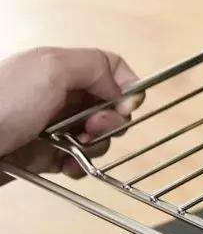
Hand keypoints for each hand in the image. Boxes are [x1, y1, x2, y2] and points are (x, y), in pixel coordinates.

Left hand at [0, 47, 140, 180]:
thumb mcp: (51, 67)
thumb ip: (95, 67)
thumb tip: (121, 90)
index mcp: (60, 68)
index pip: (111, 69)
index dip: (126, 87)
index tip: (125, 106)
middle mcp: (58, 95)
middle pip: (109, 106)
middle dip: (110, 121)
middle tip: (91, 128)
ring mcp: (52, 126)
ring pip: (97, 136)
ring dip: (97, 146)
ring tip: (76, 149)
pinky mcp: (45, 154)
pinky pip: (78, 161)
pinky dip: (81, 166)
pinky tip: (68, 167)